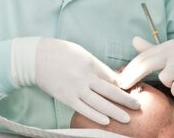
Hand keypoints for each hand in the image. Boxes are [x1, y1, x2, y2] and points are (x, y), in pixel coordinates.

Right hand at [11, 38, 139, 124]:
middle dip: (125, 99)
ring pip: (99, 103)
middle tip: (138, 106)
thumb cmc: (59, 52)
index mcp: (90, 62)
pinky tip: (106, 121)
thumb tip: (110, 78)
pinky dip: (95, 115)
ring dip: (114, 111)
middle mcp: (85, 76)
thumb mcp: (80, 53)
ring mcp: (75, 88)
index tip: (131, 91)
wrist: (35, 57)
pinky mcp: (65, 97)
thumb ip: (96, 65)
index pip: (110, 77)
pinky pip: (83, 109)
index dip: (122, 85)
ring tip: (127, 118)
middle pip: (110, 91)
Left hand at [118, 37, 173, 96]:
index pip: (144, 56)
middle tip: (124, 86)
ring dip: (169, 84)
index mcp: (168, 46)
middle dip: (133, 76)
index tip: (120, 79)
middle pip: (148, 64)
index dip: (130, 68)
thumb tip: (134, 40)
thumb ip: (151, 49)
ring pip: (165, 78)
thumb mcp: (170, 54)